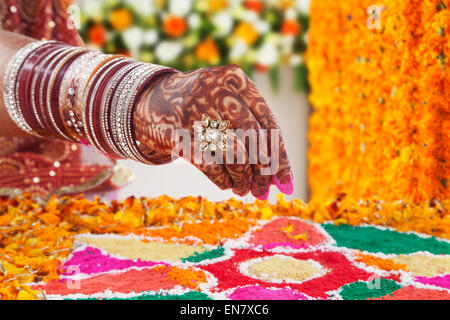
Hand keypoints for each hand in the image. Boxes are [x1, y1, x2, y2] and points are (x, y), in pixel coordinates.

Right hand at [133, 65, 292, 198]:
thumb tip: (281, 176)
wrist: (152, 101)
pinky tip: (229, 186)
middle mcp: (217, 91)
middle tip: (266, 191)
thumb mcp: (227, 100)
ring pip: (235, 156)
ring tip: (246, 190)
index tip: (287, 183)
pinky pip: (213, 167)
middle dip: (264, 172)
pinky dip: (225, 181)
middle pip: (253, 139)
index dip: (280, 156)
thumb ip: (253, 127)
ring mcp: (197, 112)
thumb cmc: (203, 106)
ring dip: (244, 181)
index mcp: (234, 78)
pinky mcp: (181, 136)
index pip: (267, 122)